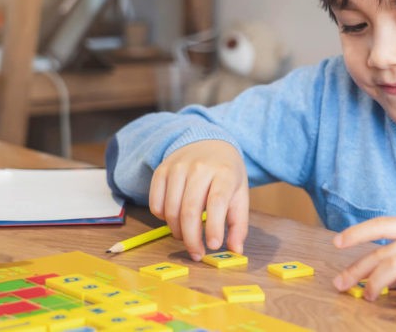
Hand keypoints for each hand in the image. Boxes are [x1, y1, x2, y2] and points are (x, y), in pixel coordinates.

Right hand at [149, 140, 248, 260]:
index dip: (213, 227)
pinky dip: (163, 219)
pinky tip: (174, 218)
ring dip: (177, 231)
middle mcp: (200, 167)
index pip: (217, 202)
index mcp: (225, 172)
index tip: (212, 247)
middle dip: (191, 238)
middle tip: (196, 254)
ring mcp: (178, 167)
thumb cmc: (226, 174)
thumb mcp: (240, 194)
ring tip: (187, 235)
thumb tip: (236, 250)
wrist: (208, 143)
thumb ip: (239, 223)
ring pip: (171, 210)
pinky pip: (155, 203)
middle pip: (190, 210)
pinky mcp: (161, 170)